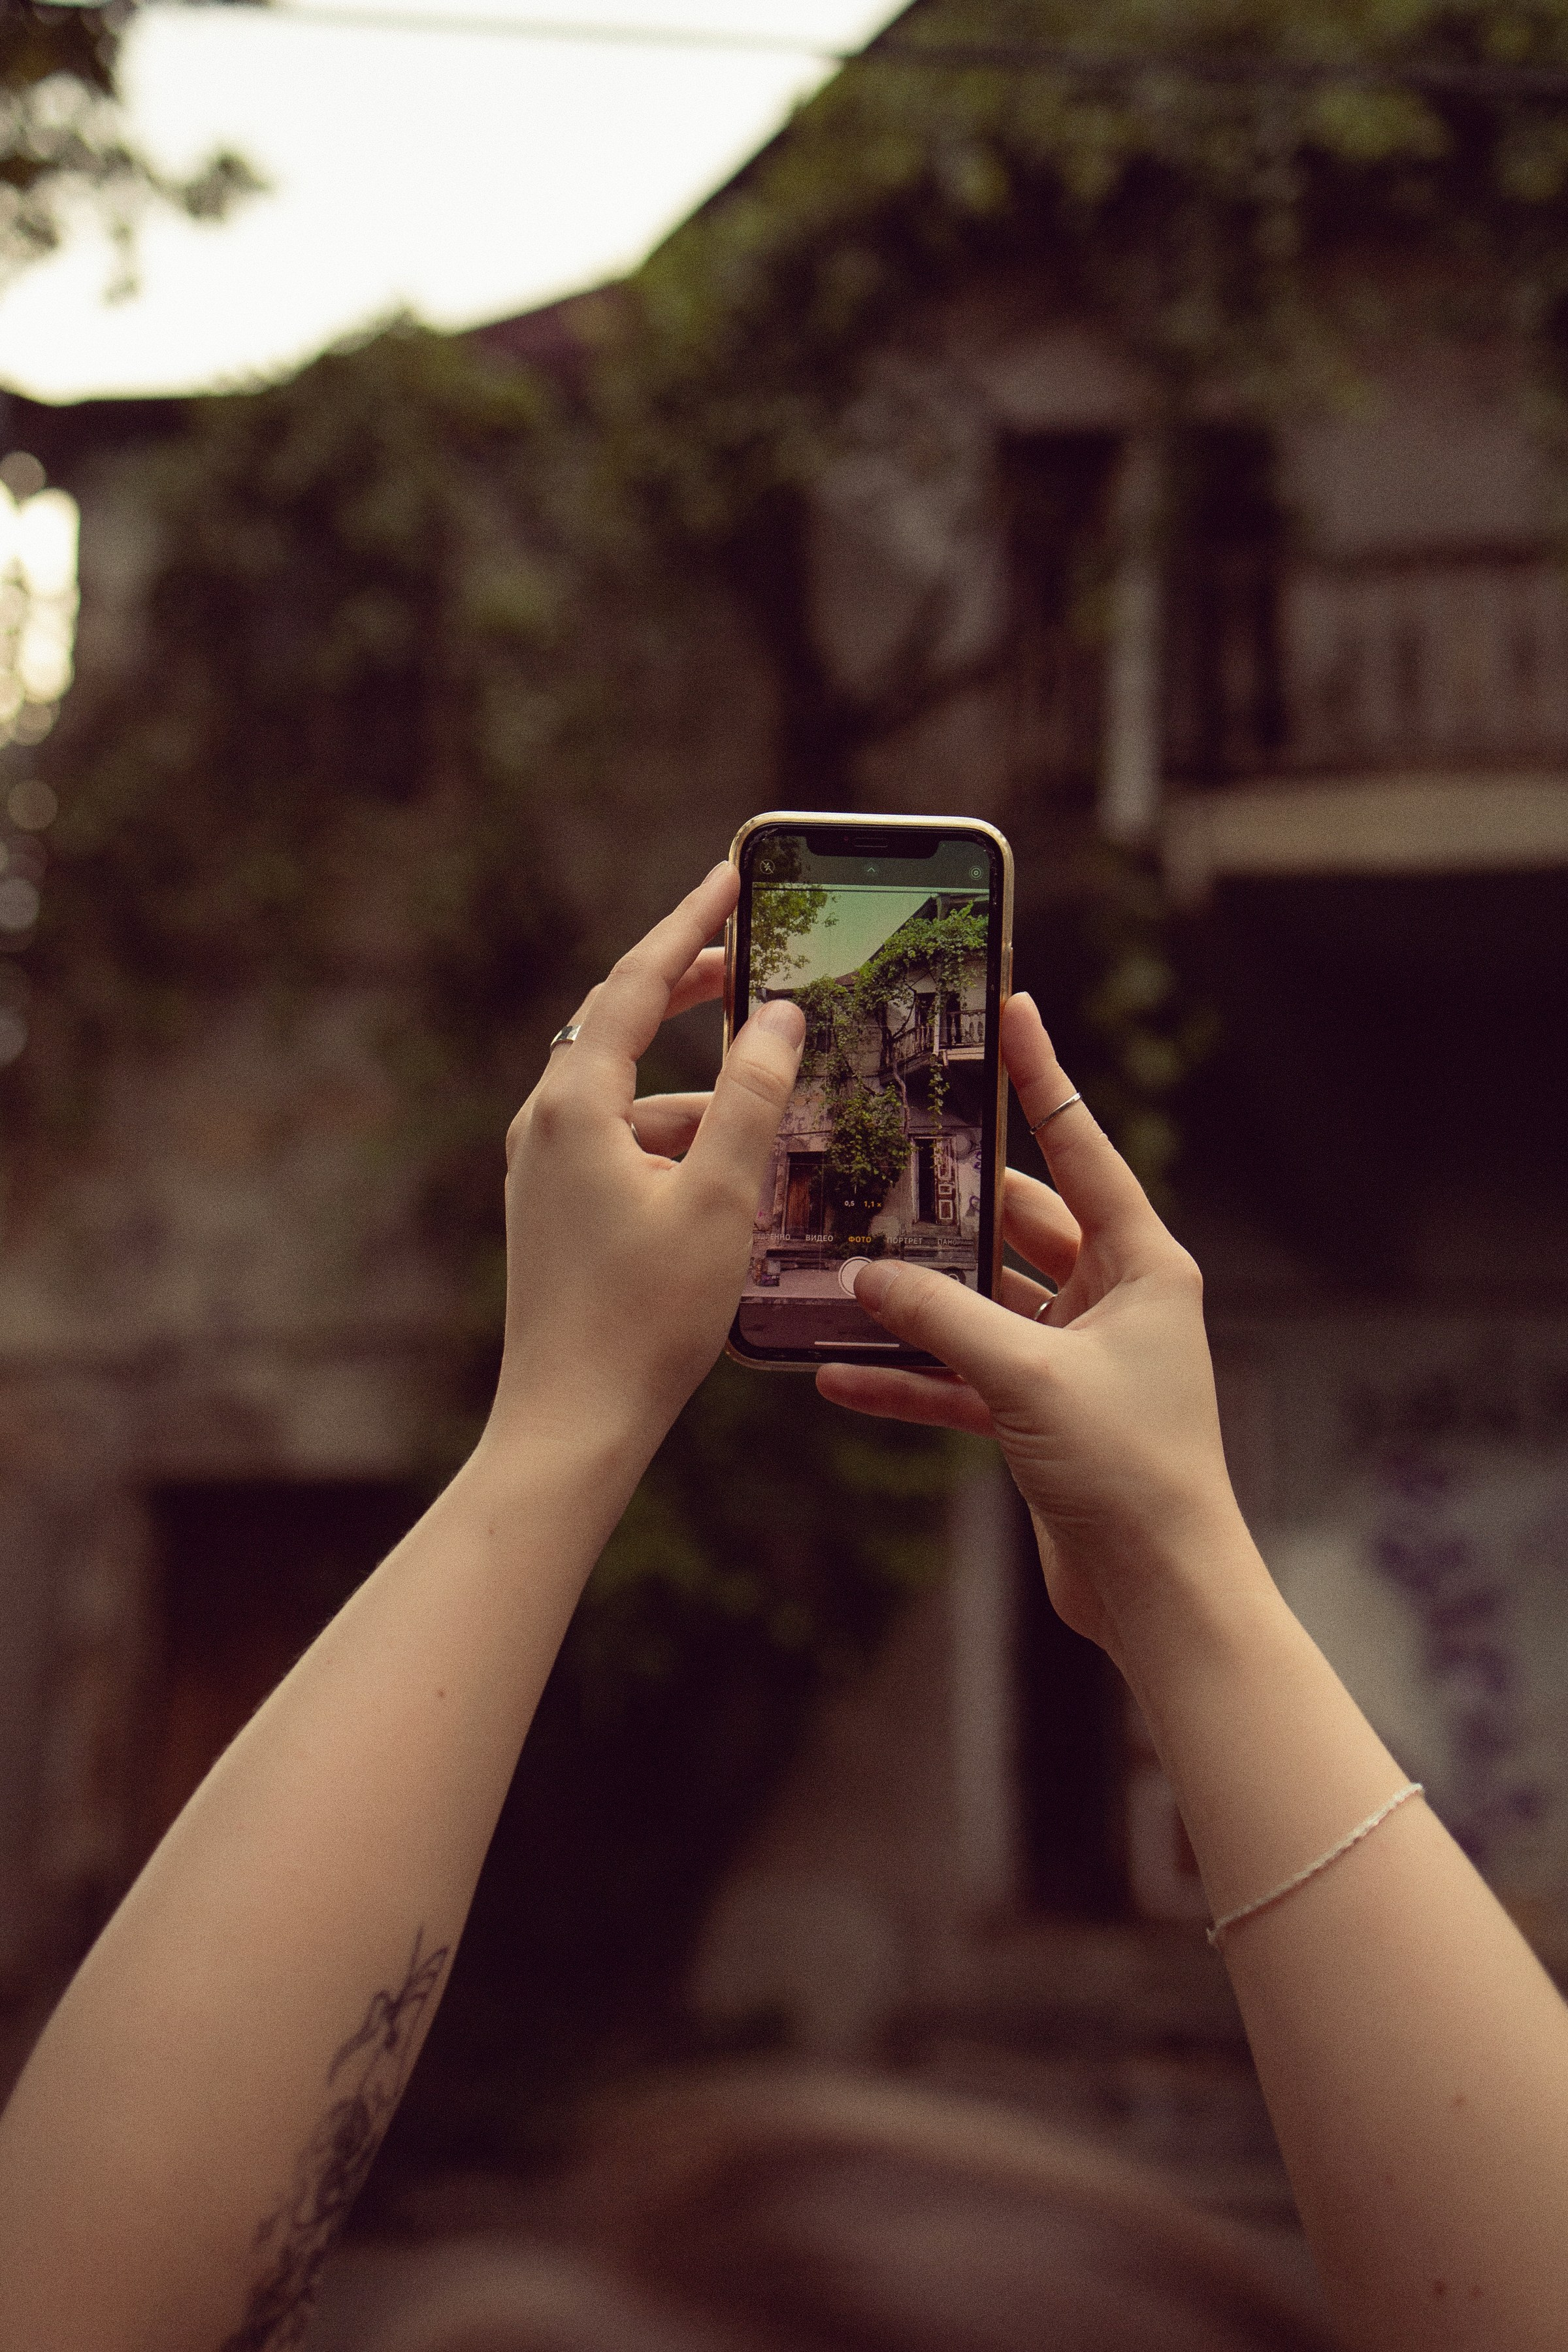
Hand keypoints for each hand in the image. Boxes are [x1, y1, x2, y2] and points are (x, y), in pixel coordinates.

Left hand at [489, 865, 803, 1450]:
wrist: (571, 1421)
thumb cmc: (646, 1318)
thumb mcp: (721, 1199)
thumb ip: (751, 1097)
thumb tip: (776, 1016)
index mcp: (573, 1105)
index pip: (637, 982)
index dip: (691, 924)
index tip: (733, 878)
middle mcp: (544, 1123)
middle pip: (621, 1022)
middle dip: (690, 985)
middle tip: (753, 954)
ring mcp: (542, 1168)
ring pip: (629, 1091)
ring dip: (699, 1084)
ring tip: (773, 1092)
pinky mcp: (554, 1208)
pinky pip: (622, 1141)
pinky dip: (678, 1135)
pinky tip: (733, 1168)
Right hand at [815, 994, 1245, 1660]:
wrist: (1159, 1590)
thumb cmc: (1129, 1468)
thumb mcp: (1028, 1377)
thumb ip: (942, 1318)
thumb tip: (864, 1274)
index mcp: (1142, 1264)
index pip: (1082, 1149)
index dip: (1042, 1081)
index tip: (1011, 1013)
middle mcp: (1113, 1299)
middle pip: (1017, 1226)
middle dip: (947, 1205)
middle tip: (882, 1154)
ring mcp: (1076, 1358)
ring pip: (980, 1304)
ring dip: (916, 1299)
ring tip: (839, 1266)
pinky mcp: (1043, 1416)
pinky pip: (964, 1379)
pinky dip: (911, 1378)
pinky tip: (838, 1375)